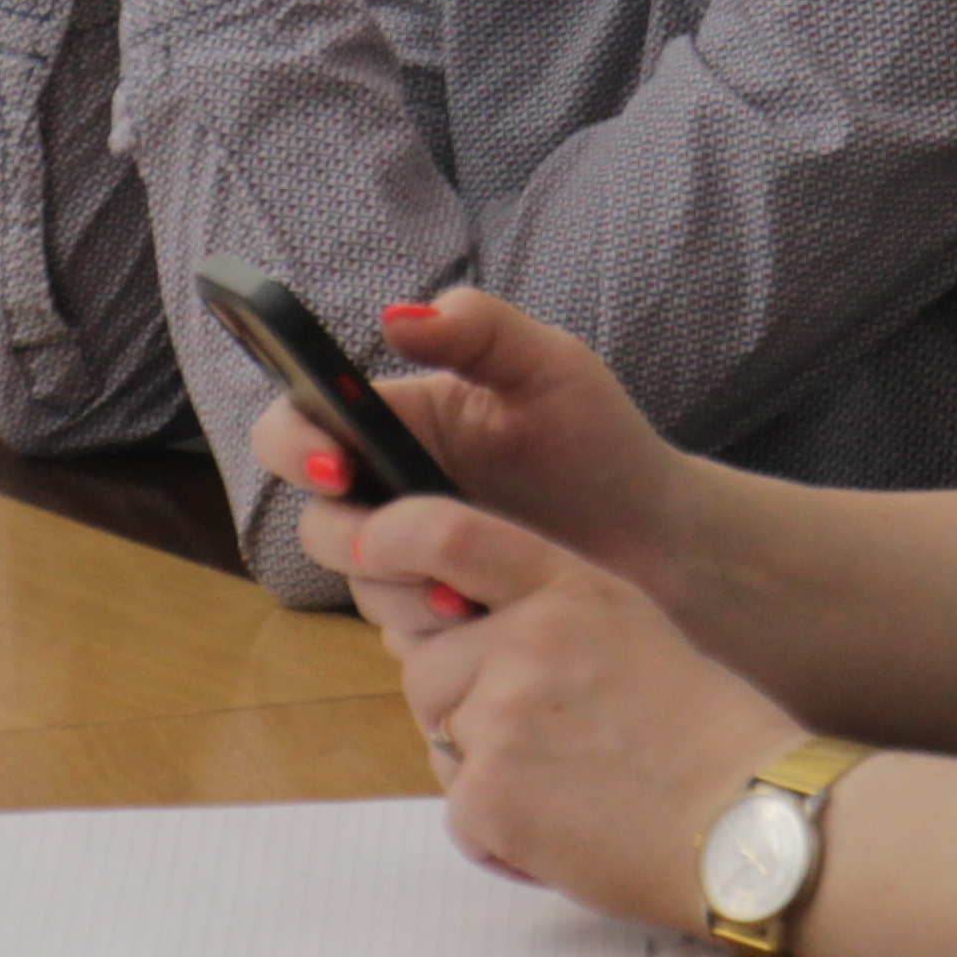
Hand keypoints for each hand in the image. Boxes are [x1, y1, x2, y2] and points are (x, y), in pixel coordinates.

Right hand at [253, 288, 700, 633]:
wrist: (660, 540)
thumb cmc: (600, 440)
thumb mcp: (550, 365)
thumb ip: (479, 327)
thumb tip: (394, 319)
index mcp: (397, 423)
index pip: (301, 423)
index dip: (296, 443)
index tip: (335, 464)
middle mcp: (389, 493)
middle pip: (317, 518)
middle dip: (345, 534)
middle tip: (389, 542)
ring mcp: (411, 562)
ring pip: (358, 585)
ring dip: (397, 591)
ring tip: (464, 595)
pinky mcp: (437, 621)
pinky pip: (401, 638)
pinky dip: (430, 633)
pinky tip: (482, 618)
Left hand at [351, 497, 805, 929]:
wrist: (748, 822)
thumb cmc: (701, 731)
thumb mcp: (632, 627)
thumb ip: (547, 610)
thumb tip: (454, 625)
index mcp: (569, 588)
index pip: (450, 531)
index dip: (392, 535)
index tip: (367, 546)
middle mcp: (528, 639)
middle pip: (425, 665)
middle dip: (460, 706)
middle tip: (544, 740)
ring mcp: (503, 717)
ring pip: (441, 739)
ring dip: (484, 771)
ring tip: (571, 784)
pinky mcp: (489, 795)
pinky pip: (460, 811)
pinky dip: (502, 833)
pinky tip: (569, 829)